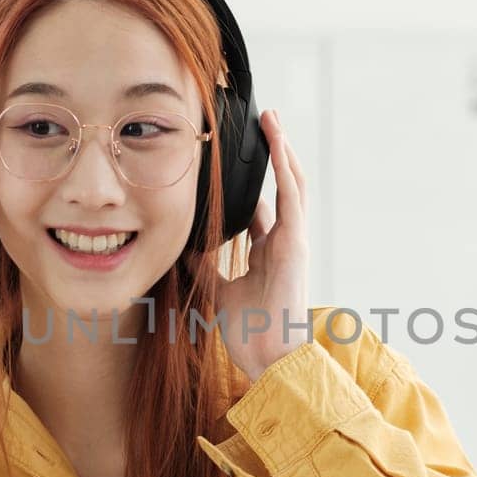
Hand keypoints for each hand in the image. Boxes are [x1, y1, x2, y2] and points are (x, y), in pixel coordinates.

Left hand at [206, 108, 310, 382]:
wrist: (269, 357)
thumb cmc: (249, 332)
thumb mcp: (217, 290)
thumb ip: (203, 267)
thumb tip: (180, 247)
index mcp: (269, 253)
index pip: (261, 210)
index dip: (252, 184)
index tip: (236, 163)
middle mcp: (285, 241)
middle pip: (282, 188)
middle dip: (274, 155)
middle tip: (262, 124)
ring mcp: (293, 239)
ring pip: (292, 183)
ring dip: (282, 149)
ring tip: (271, 119)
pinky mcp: (296, 240)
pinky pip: (291, 194)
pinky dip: (284, 165)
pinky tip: (276, 140)